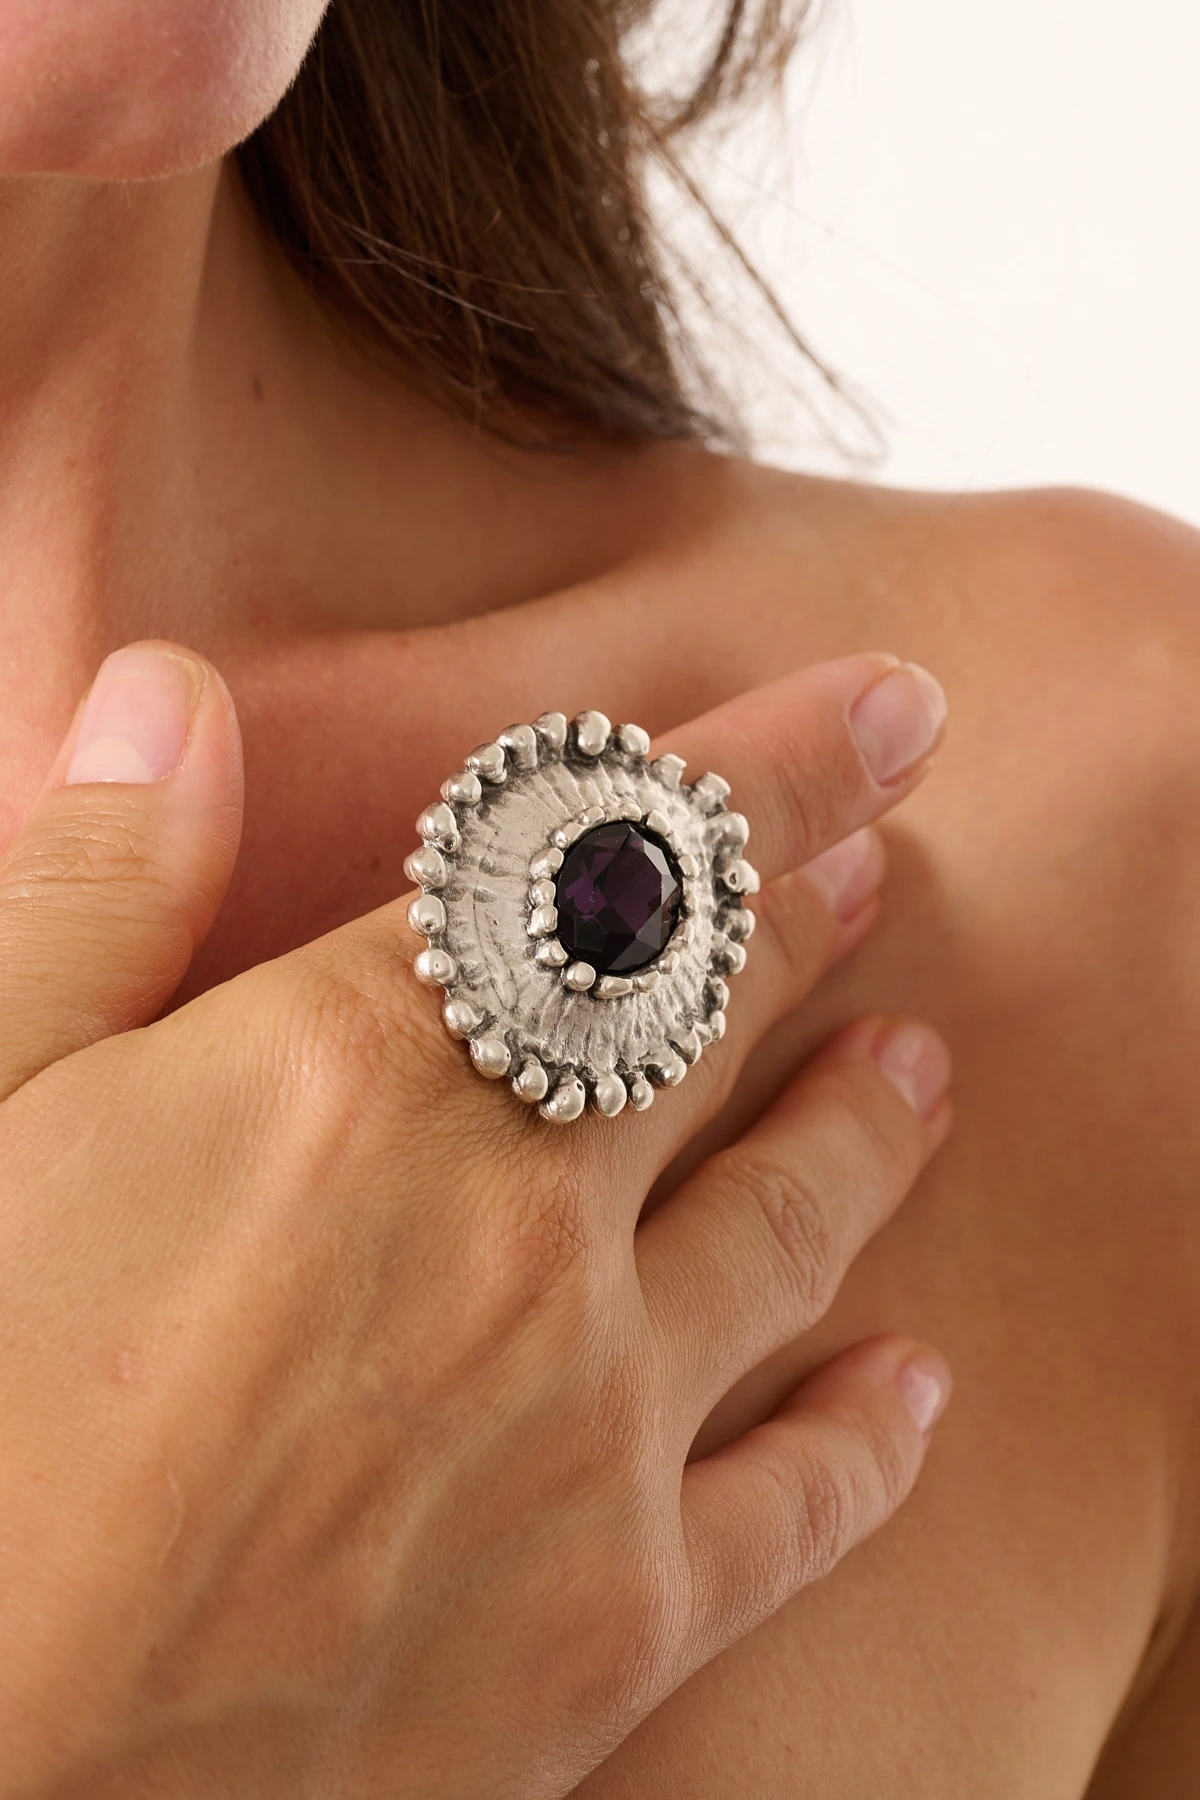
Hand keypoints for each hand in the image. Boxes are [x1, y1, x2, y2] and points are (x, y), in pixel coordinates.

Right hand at [0, 643, 950, 1798]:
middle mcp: (510, 1229)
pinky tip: (910, 1388)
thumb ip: (93, 892)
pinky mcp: (610, 1629)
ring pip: (783, 1227)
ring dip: (860, 1130)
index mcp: (351, 1077)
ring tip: (918, 1069)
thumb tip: (170, 694)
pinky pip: (793, 1506)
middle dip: (808, 919)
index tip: (879, 707)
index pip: (608, 866)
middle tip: (884, 853)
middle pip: (711, 1023)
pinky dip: (865, 1437)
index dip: (761, 768)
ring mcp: (583, 1431)